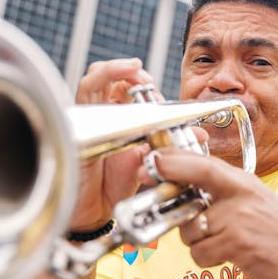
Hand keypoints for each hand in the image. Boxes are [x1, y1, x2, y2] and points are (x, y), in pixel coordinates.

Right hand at [69, 58, 159, 230]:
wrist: (96, 209)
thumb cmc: (115, 184)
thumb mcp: (149, 160)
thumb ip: (171, 145)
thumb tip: (200, 134)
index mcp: (116, 118)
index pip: (124, 88)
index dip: (141, 83)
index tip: (158, 92)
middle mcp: (99, 115)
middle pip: (107, 77)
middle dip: (129, 71)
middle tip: (147, 80)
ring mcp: (86, 118)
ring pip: (93, 79)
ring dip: (115, 69)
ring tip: (135, 69)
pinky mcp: (76, 125)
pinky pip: (84, 96)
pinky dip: (102, 81)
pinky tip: (118, 84)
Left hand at [154, 147, 277, 278]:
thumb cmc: (277, 231)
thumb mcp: (254, 199)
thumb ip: (223, 192)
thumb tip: (185, 189)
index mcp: (242, 181)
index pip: (203, 163)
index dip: (174, 160)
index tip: (154, 160)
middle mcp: (240, 194)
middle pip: (191, 192)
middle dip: (176, 204)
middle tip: (181, 213)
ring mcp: (239, 219)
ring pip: (190, 230)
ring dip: (199, 242)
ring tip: (223, 244)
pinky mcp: (238, 244)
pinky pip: (200, 254)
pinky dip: (208, 260)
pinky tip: (229, 257)